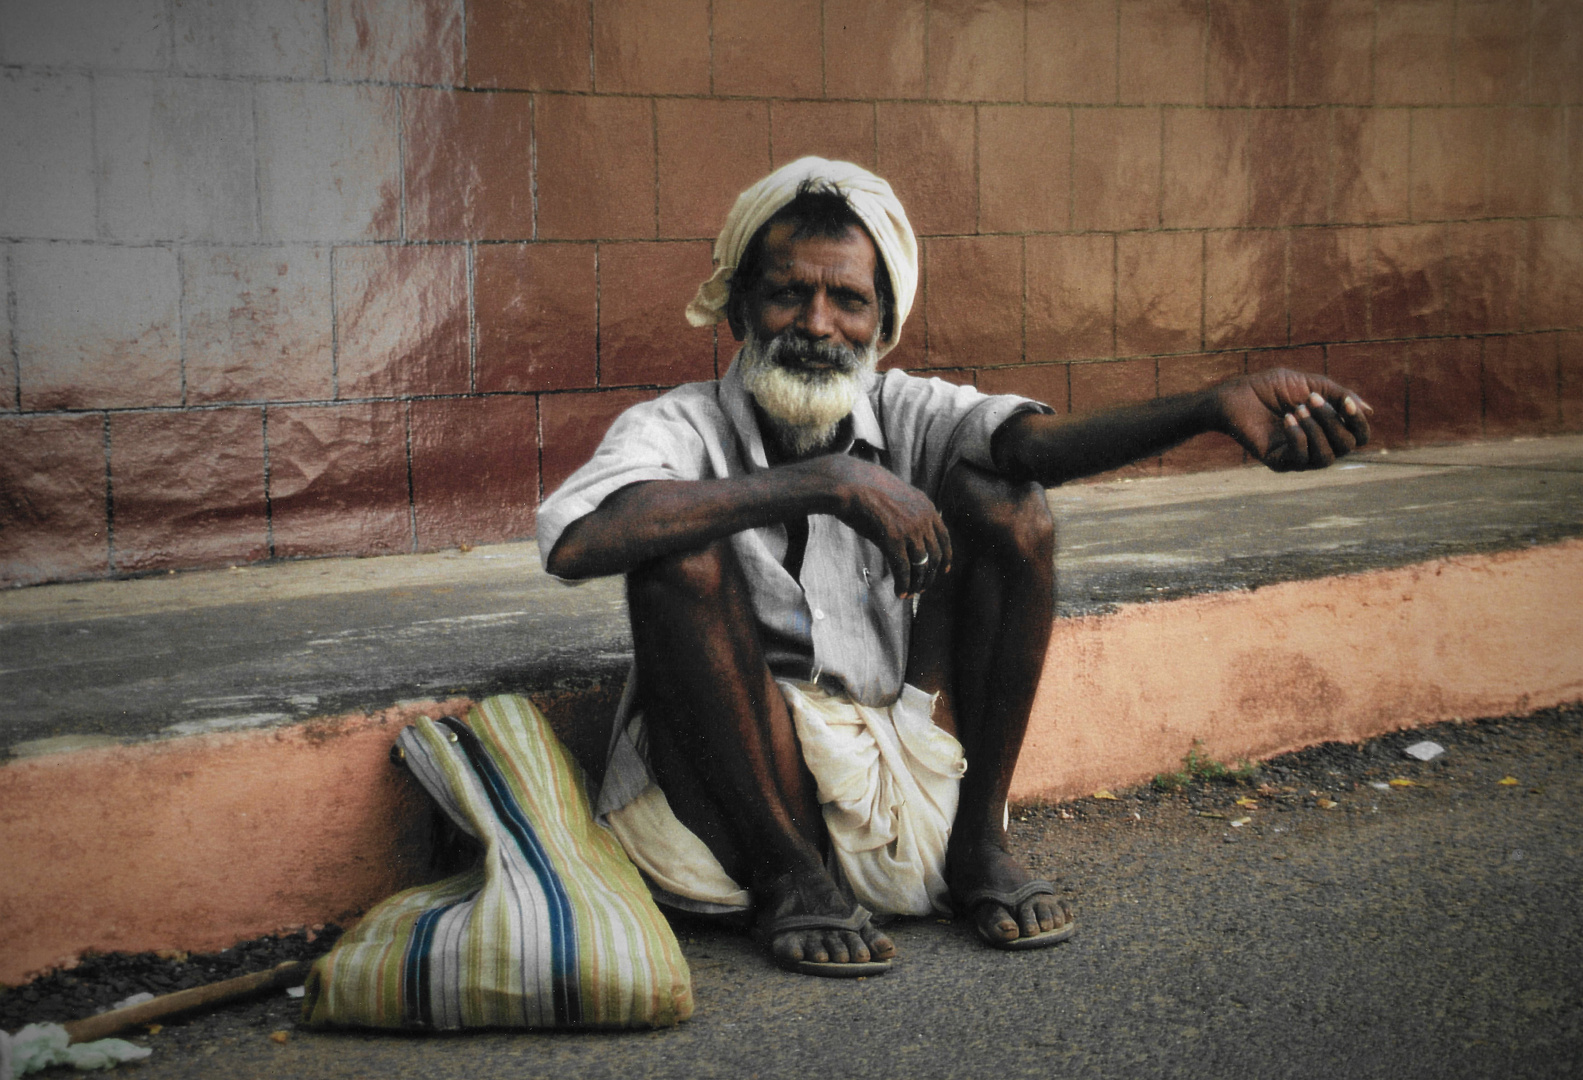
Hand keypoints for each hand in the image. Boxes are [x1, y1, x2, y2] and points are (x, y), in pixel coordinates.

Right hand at [802, 455, 950, 597]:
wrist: (850, 484)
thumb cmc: (867, 490)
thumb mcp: (897, 498)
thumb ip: (909, 515)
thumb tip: (910, 539)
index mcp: (927, 506)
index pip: (944, 537)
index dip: (947, 557)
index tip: (945, 570)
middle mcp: (923, 519)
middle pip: (935, 555)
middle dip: (930, 575)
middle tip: (923, 587)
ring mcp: (910, 529)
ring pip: (922, 565)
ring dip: (917, 583)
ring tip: (911, 593)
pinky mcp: (894, 539)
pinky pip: (903, 569)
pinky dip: (903, 584)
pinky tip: (900, 593)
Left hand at [1214, 369, 1372, 471]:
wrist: (1237, 394)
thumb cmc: (1272, 388)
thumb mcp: (1311, 385)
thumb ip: (1339, 395)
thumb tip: (1369, 410)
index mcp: (1328, 428)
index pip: (1358, 436)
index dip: (1358, 422)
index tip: (1347, 403)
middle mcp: (1317, 445)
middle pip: (1346, 446)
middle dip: (1332, 421)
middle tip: (1310, 400)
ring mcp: (1299, 456)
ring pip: (1326, 457)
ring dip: (1316, 431)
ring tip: (1297, 409)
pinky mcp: (1279, 463)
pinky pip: (1301, 459)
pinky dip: (1298, 437)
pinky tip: (1286, 420)